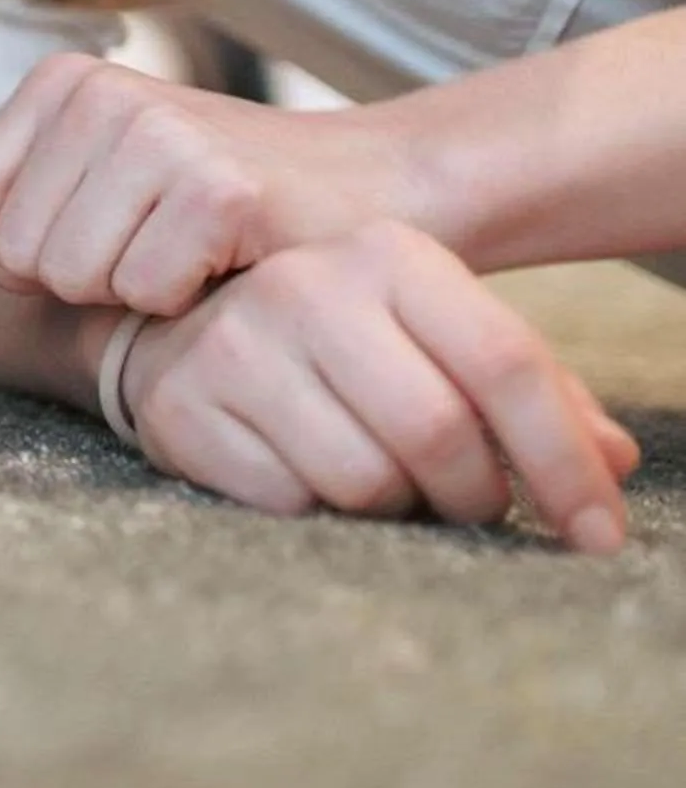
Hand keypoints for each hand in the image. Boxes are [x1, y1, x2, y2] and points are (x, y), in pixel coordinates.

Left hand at [0, 53, 425, 316]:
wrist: (381, 183)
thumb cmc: (230, 198)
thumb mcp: (108, 190)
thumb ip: (15, 216)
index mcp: (61, 84)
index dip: (16, 258)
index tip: (95, 240)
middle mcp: (102, 94)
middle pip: (14, 253)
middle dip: (81, 279)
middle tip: (157, 247)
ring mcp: (160, 136)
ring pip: (72, 277)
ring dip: (133, 292)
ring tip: (189, 251)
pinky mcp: (217, 190)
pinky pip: (143, 294)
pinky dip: (185, 302)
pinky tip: (227, 262)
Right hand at [118, 220, 639, 548]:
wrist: (173, 327)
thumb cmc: (336, 342)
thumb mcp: (435, 336)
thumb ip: (530, 390)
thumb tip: (614, 460)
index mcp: (387, 253)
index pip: (506, 363)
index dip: (567, 463)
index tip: (597, 535)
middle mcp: (305, 283)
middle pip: (441, 433)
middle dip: (475, 497)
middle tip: (470, 504)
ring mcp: (234, 344)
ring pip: (366, 481)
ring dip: (394, 507)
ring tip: (382, 479)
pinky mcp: (181, 406)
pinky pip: (290, 503)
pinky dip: (315, 510)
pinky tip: (305, 472)